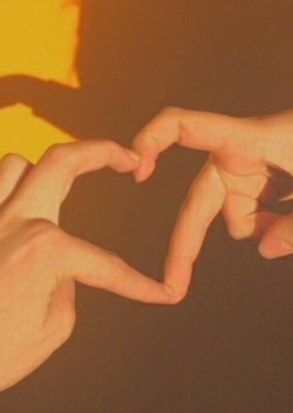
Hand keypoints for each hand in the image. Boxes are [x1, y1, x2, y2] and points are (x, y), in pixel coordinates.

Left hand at [0, 140, 172, 412]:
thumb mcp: (54, 326)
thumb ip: (68, 282)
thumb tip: (66, 265)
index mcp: (43, 249)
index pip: (104, 262)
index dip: (136, 283)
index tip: (160, 293)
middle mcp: (14, 221)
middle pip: (60, 162)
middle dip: (99, 151)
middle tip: (125, 156)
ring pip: (16, 165)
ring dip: (44, 167)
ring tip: (63, 184)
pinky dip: (5, 190)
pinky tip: (17, 208)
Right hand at [133, 107, 292, 299]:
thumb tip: (260, 247)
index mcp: (250, 139)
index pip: (185, 126)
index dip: (151, 140)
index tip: (135, 168)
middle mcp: (240, 152)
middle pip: (199, 199)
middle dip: (187, 243)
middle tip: (175, 286)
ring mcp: (251, 167)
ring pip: (233, 211)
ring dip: (258, 226)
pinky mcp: (262, 179)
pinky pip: (250, 210)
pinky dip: (268, 221)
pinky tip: (290, 213)